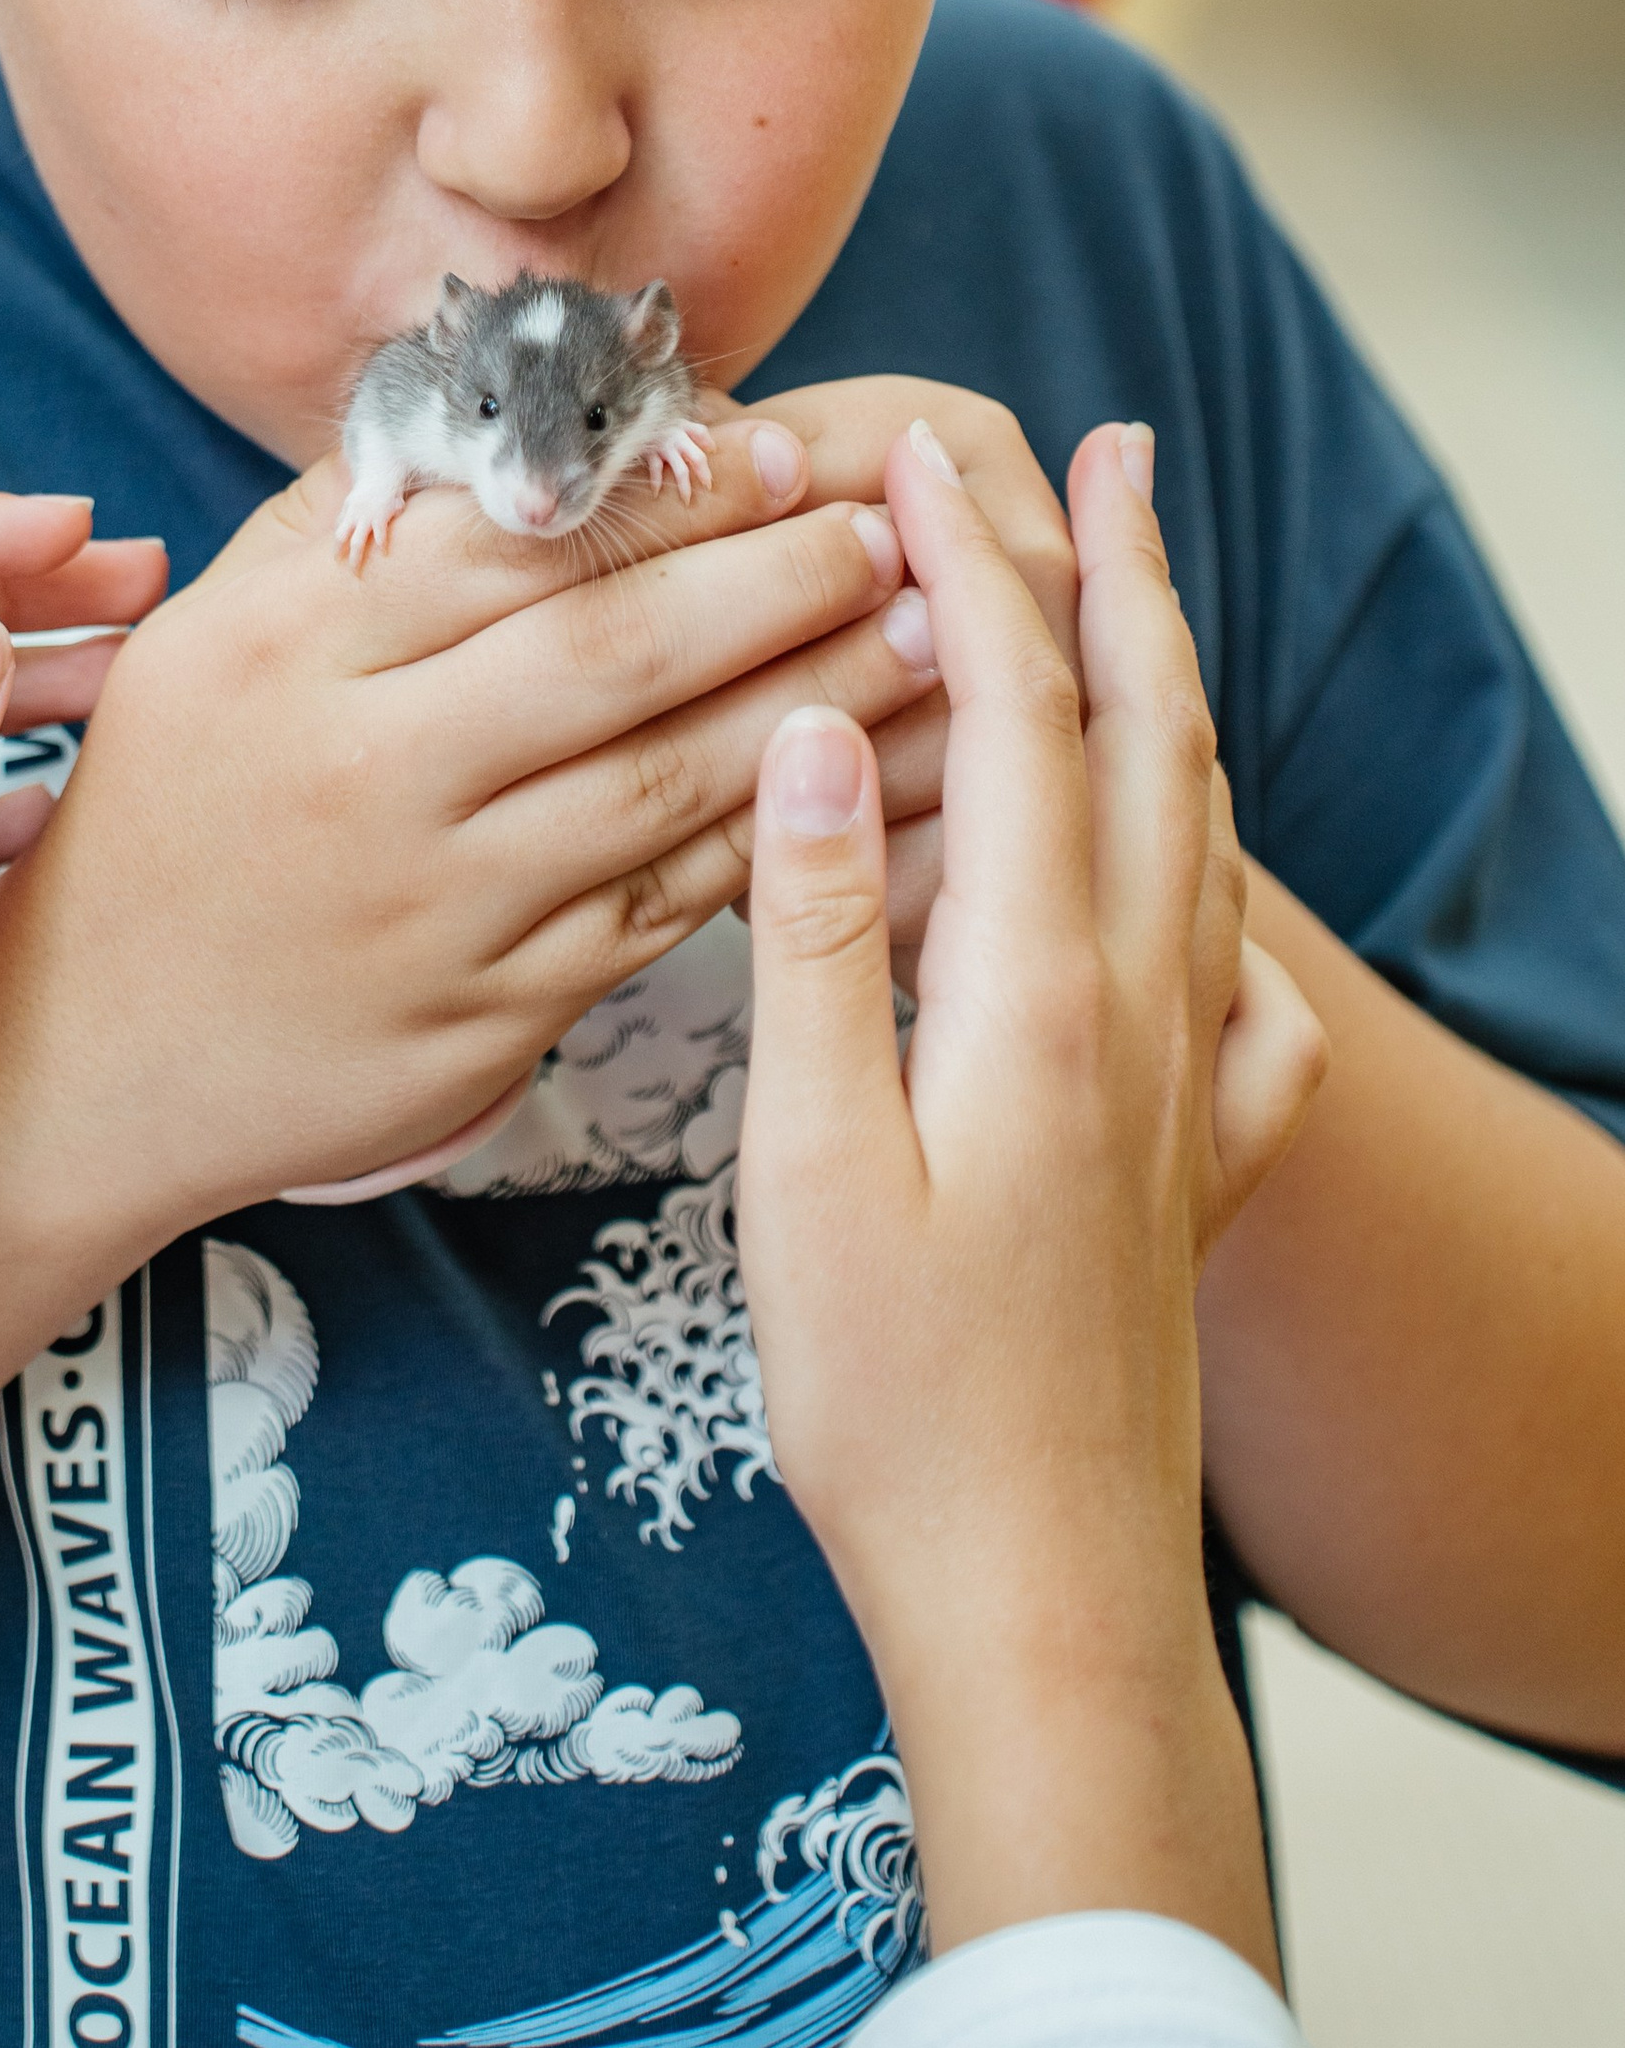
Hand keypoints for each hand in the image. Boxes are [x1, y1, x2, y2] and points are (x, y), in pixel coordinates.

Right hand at [0, 421, 945, 1255]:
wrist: (82, 1058)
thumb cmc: (165, 811)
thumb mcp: (206, 636)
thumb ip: (345, 526)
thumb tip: (498, 408)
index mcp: (287, 651)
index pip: (514, 541)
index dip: (666, 495)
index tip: (784, 447)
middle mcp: (362, 773)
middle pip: (610, 653)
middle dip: (776, 584)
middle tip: (891, 533)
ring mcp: (433, 909)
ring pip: (662, 786)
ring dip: (814, 705)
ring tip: (923, 640)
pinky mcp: (487, 1021)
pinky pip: (658, 912)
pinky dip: (767, 842)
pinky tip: (848, 785)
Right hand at [739, 420, 1326, 1971]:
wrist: (1039, 1597)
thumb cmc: (897, 1401)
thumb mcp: (808, 1165)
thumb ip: (815, 939)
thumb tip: (806, 734)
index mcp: (1035, 995)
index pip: (1015, 721)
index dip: (970, 572)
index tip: (915, 459)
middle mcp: (1141, 1014)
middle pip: (1147, 741)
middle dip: (1118, 578)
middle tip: (1096, 450)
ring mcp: (1187, 1088)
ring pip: (1200, 837)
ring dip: (1167, 690)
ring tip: (1137, 599)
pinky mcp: (1197, 1165)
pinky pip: (1241, 980)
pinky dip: (1216, 884)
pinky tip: (1194, 896)